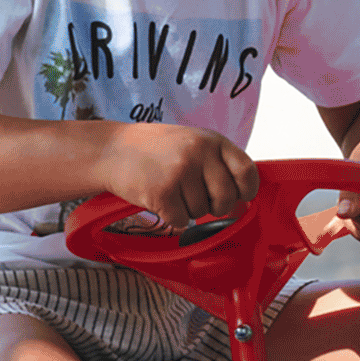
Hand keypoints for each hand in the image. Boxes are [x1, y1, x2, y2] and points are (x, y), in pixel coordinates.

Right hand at [97, 125, 257, 232]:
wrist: (113, 149)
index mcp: (212, 140)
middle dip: (214, 206)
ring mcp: (180, 172)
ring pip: (201, 212)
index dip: (245, 189)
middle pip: (226, 198)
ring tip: (170, 189)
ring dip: (187, 209)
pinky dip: (170, 216)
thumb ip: (218, 165)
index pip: (246, 171)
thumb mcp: (193, 144)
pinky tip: (159, 198)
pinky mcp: (162, 192)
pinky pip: (180, 221)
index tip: (238, 195)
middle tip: (196, 197)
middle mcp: (199, 153)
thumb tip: (242, 200)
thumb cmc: (156, 149)